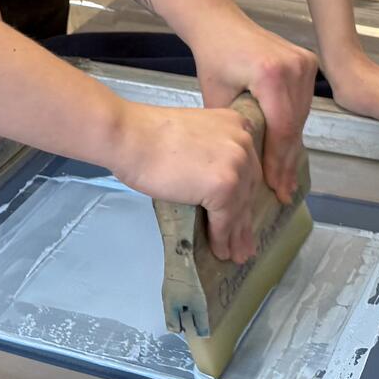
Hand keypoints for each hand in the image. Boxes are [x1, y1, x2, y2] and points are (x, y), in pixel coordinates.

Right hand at [110, 103, 264, 263]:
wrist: (130, 136)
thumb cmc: (148, 134)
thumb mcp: (194, 132)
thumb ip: (211, 149)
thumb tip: (213, 181)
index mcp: (236, 124)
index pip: (246, 166)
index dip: (245, 194)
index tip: (245, 212)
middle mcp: (243, 142)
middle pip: (248, 188)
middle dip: (245, 217)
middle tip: (245, 241)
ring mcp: (236, 165)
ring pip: (238, 208)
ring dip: (236, 234)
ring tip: (236, 254)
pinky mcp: (223, 188)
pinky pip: (225, 220)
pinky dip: (221, 237)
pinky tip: (220, 250)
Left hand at [190, 17, 316, 206]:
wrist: (220, 24)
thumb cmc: (213, 57)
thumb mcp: (218, 98)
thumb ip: (236, 130)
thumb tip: (245, 169)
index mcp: (271, 74)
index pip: (281, 129)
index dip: (278, 163)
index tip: (275, 189)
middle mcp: (295, 66)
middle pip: (295, 125)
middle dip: (286, 160)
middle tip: (282, 191)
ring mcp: (305, 62)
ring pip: (302, 116)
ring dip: (292, 145)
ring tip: (284, 176)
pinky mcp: (309, 62)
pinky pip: (303, 103)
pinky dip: (294, 124)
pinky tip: (286, 148)